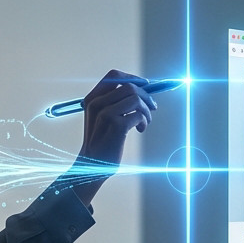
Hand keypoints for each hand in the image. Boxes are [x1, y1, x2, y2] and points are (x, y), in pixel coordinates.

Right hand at [70, 69, 156, 206]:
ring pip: (136, 99)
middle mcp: (97, 103)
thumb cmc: (101, 141)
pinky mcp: (116, 125)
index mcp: (92, 99)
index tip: (146, 85)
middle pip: (129, 86)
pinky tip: (140, 130)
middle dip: (145, 95)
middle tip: (152, 107)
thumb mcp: (101, 117)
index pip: (114, 76)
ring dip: (146, 110)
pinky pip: (139, 114)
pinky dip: (144, 121)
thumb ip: (114, 102)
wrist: (91, 165)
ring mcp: (106, 114)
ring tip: (145, 122)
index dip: (133, 78)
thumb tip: (143, 89)